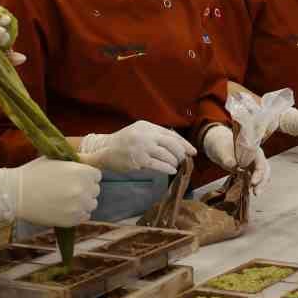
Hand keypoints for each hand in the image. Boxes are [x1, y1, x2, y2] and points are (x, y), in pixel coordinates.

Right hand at [0, 157, 99, 225]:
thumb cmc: (33, 173)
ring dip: (83, 203)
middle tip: (69, 190)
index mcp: (81, 172)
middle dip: (85, 190)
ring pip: (91, 204)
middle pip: (95, 190)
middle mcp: (83, 189)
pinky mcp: (72, 220)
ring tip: (66, 200)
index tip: (76, 179)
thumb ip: (74, 164)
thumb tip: (87, 164)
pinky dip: (77, 214)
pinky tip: (64, 209)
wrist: (16, 193)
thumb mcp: (56, 161)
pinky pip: (84, 217)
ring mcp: (78, 206)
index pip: (97, 176)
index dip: (87, 177)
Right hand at [79, 121, 195, 174]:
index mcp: (148, 126)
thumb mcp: (140, 132)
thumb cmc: (124, 142)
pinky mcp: (139, 159)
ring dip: (174, 161)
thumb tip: (177, 145)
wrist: (104, 150)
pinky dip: (167, 168)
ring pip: (167, 155)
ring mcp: (142, 147)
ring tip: (175, 165)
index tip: (192, 151)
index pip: (171, 134)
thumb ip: (155, 136)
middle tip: (184, 159)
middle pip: (172, 144)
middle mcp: (146, 135)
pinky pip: (159, 164)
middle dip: (181, 153)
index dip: (184, 143)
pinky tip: (171, 170)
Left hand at [203, 124, 271, 189]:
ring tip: (255, 194)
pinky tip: (249, 191)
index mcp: (252, 149)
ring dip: (260, 185)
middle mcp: (256, 156)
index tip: (253, 183)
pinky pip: (255, 178)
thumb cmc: (221, 145)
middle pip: (265, 170)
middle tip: (256, 193)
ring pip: (262, 175)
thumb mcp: (221, 152)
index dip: (259, 174)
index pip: (261, 162)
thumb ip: (228, 160)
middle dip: (262, 182)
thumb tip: (236, 168)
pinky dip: (254, 185)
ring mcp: (253, 163)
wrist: (218, 145)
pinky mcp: (249, 170)